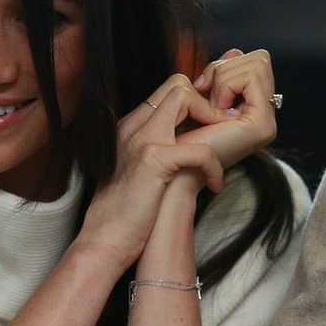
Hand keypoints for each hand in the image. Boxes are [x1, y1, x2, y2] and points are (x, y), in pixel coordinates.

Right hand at [75, 74, 226, 270]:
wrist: (104, 242)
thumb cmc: (127, 214)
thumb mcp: (144, 173)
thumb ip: (162, 153)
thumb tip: (192, 147)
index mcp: (131, 127)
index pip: (169, 90)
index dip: (197, 104)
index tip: (212, 131)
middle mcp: (133, 126)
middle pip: (177, 83)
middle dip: (207, 103)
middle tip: (221, 135)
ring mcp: (141, 139)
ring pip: (185, 96)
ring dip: (212, 120)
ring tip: (219, 153)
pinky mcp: (152, 160)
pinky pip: (199, 148)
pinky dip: (214, 166)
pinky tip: (214, 185)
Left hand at [178, 48, 277, 168]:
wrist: (174, 166)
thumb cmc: (181, 134)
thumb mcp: (203, 94)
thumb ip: (221, 73)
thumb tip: (235, 50)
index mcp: (255, 108)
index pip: (256, 62)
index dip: (225, 66)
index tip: (203, 88)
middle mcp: (266, 115)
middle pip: (260, 59)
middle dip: (225, 69)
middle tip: (206, 95)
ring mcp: (268, 122)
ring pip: (258, 64)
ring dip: (224, 78)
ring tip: (211, 106)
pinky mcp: (262, 125)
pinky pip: (250, 78)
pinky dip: (226, 86)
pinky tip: (215, 110)